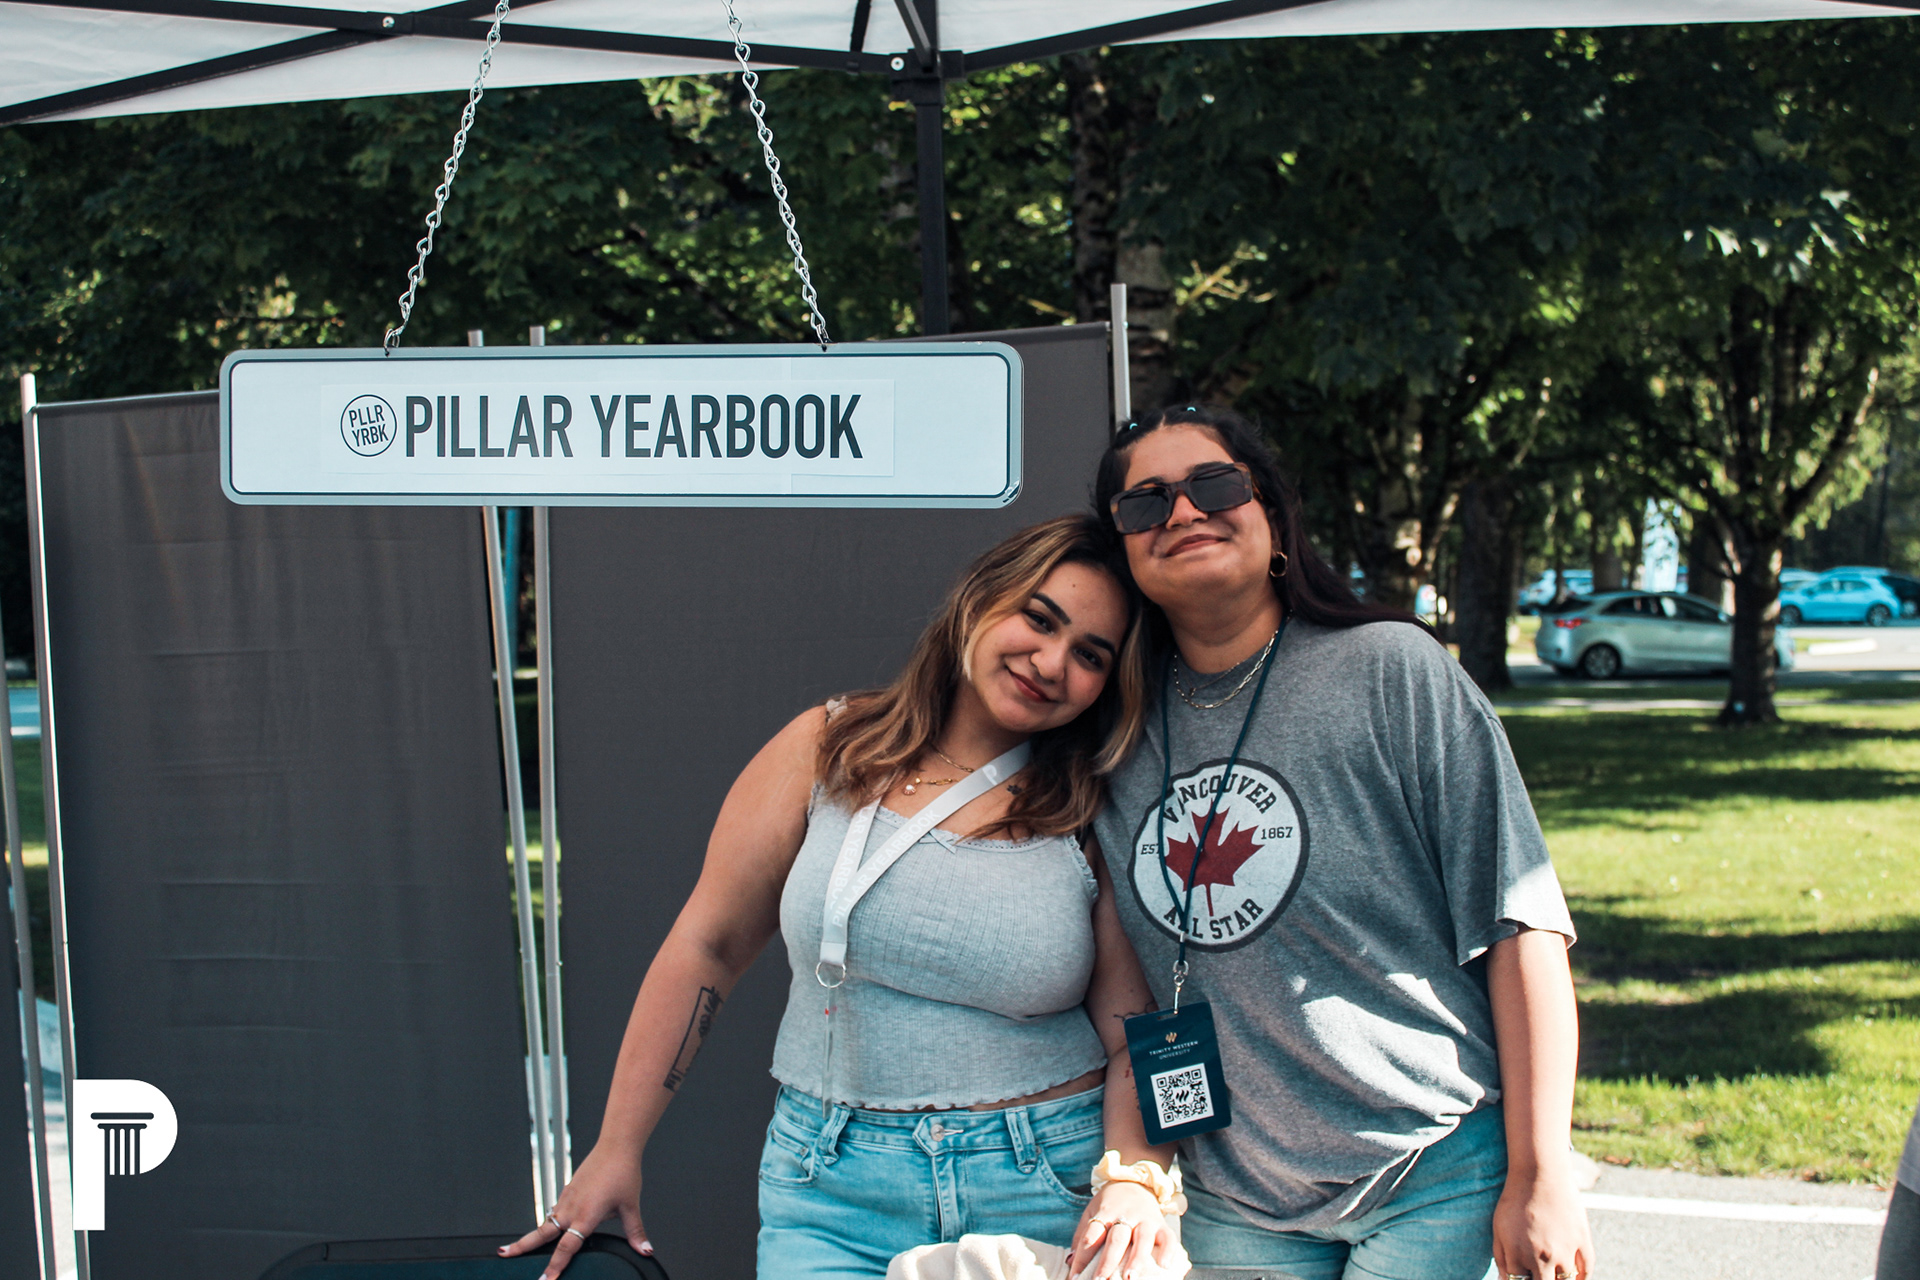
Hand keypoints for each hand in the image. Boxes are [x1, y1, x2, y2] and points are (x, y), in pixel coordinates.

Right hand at [499, 1144, 652, 1279]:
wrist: (616, 1146)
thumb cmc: (623, 1173)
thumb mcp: (631, 1206)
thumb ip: (635, 1232)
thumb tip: (645, 1250)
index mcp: (586, 1215)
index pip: (567, 1247)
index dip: (556, 1265)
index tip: (545, 1279)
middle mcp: (572, 1208)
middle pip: (542, 1233)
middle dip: (522, 1246)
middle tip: (504, 1255)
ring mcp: (568, 1198)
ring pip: (546, 1222)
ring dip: (532, 1236)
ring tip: (517, 1248)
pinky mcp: (568, 1190)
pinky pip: (555, 1210)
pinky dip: (548, 1222)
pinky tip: (549, 1228)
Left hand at [1067, 1180, 1184, 1279]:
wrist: (1135, 1181)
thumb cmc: (1110, 1205)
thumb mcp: (1091, 1212)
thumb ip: (1082, 1237)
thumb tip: (1070, 1262)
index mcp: (1104, 1213)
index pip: (1091, 1236)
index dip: (1082, 1256)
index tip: (1075, 1277)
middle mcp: (1125, 1215)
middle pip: (1116, 1238)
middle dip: (1108, 1261)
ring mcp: (1145, 1219)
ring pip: (1142, 1238)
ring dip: (1136, 1259)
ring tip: (1130, 1278)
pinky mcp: (1162, 1224)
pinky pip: (1168, 1237)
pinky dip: (1168, 1250)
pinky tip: (1165, 1266)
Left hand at [1492, 1165, 1592, 1279]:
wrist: (1540, 1174)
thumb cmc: (1515, 1201)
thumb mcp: (1499, 1229)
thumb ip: (1502, 1259)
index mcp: (1518, 1255)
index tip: (1523, 1276)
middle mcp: (1542, 1258)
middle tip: (1538, 1273)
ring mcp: (1565, 1251)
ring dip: (1559, 1279)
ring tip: (1553, 1272)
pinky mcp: (1582, 1241)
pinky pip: (1586, 1270)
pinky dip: (1581, 1278)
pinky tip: (1575, 1278)